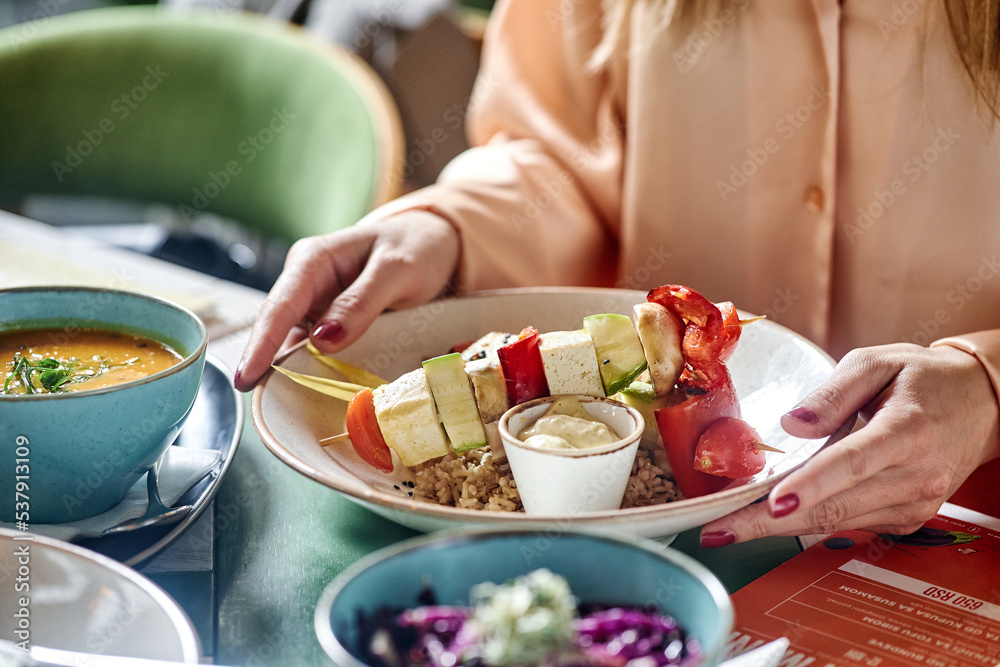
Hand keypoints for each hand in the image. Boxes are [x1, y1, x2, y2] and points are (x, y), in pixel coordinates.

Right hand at [234, 210, 459, 390]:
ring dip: (286, 371)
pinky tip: (309, 394)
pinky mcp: (332, 322)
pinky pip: (316, 349)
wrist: (434, 243)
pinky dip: (312, 370)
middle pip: (277, 326)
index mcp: (314, 260)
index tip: (245, 377)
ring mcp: (318, 304)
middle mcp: (308, 282)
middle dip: (262, 362)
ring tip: (276, 406)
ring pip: (294, 342)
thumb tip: (323, 340)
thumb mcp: (396, 269)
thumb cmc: (415, 247)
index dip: (260, 344)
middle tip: (252, 401)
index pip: (280, 305)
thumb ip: (361, 301)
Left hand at [700, 343, 999, 546]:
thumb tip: (790, 423)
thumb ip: (831, 393)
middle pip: (834, 507)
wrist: (980, 406)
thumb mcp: (876, 362)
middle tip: (718, 530)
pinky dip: (807, 522)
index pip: (851, 464)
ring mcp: (913, 505)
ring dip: (778, 528)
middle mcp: (914, 477)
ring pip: (835, 523)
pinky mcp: (906, 519)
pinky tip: (769, 517)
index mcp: (907, 431)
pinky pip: (848, 525)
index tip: (771, 503)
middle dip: (769, 523)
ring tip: (727, 527)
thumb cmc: (922, 378)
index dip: (810, 486)